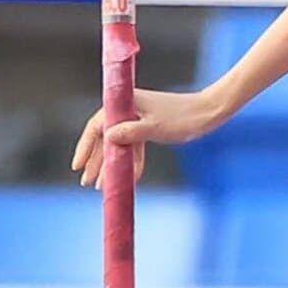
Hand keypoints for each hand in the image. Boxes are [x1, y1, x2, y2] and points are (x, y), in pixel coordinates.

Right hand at [71, 87, 221, 189]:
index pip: (98, 125)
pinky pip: (134, 145)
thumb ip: (131, 132)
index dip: (86, 146)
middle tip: (87, 182)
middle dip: (96, 160)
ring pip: (119, 143)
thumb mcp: (155, 127)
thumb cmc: (183, 117)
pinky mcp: (150, 125)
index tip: (78, 166)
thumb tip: (108, 136)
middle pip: (106, 136)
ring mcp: (140, 117)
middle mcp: (130, 107)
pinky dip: (131, 161)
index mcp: (127, 102)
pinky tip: (129, 178)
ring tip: (101, 185)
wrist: (209, 112)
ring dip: (112, 163)